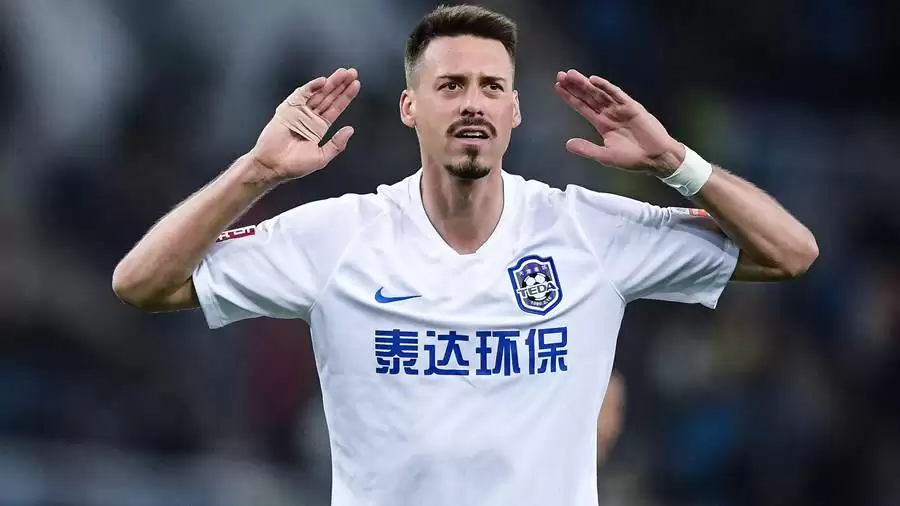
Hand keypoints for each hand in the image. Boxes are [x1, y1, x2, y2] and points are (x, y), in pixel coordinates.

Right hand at [250, 68, 360, 183]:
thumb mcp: (321, 157)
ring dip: (330, 83)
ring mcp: (299, 112)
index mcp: (319, 127)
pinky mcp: (288, 109)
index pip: (335, 108)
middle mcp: (310, 117)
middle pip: (329, 97)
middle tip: (353, 72)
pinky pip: (301, 95)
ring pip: (318, 94)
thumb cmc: (295, 165)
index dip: (346, 97)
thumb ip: (336, 144)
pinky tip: (323, 81)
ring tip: (343, 73)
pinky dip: (311, 87)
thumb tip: (350, 129)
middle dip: (340, 85)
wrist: (273, 166)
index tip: (356, 85)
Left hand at [555, 69, 684, 176]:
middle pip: (588, 96)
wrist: (656, 157)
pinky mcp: (632, 106)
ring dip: (586, 84)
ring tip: (572, 75)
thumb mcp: (605, 156)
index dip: (570, 97)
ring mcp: (620, 108)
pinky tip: (594, 80)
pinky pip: (617, 94)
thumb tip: (567, 144)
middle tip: (561, 75)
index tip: (558, 87)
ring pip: (599, 93)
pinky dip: (606, 87)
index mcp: (602, 123)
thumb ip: (587, 149)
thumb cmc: (632, 158)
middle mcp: (609, 113)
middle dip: (574, 86)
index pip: (582, 107)